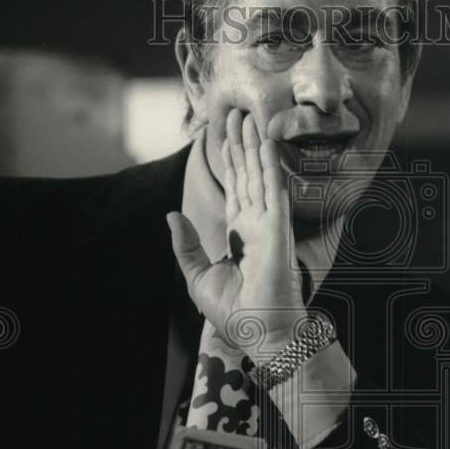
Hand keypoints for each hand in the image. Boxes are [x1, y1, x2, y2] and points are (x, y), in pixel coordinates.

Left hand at [167, 109, 306, 356]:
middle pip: (247, 176)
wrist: (261, 335)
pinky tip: (265, 143)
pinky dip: (270, 165)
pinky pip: (273, 191)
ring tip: (247, 117)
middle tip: (236, 113)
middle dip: (241, 145)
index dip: (230, 162)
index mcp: (240, 235)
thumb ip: (187, 246)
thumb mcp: (199, 277)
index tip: (224, 136)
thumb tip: (171, 216)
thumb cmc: (237, 314)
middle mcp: (256, 225)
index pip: (235, 189)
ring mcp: (269, 226)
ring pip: (259, 176)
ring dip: (254, 146)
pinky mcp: (278, 230)